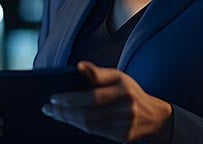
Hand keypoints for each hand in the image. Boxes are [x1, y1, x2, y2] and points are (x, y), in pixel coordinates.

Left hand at [41, 61, 172, 142]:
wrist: (154, 117)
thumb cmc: (130, 92)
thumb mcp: (118, 76)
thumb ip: (97, 73)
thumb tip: (79, 66)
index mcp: (123, 88)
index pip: (93, 96)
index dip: (71, 99)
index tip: (53, 98)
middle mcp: (126, 107)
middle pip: (88, 113)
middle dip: (64, 112)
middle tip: (48, 108)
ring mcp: (125, 124)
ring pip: (90, 125)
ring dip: (69, 120)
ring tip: (55, 114)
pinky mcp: (123, 137)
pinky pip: (96, 133)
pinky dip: (80, 126)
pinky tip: (70, 120)